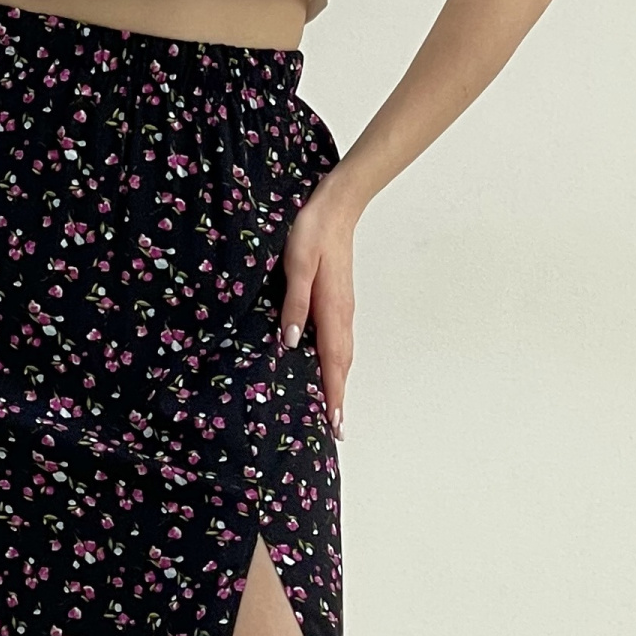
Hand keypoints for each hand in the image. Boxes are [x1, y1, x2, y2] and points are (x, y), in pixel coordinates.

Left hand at [277, 176, 357, 439]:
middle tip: (337, 429)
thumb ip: (294, 303)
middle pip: (342, 365)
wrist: (336, 206)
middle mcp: (342, 315)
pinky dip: (337, 362)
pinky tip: (329, 366)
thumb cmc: (312, 232)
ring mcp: (343, 309)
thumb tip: (291, 341)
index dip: (333, 394)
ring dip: (339, 382)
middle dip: (339, 398)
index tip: (335, 424)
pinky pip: (340, 341)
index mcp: (331, 311)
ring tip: (335, 407)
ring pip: (343, 354)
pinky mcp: (339, 301)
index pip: (333, 363)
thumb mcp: (296, 265)